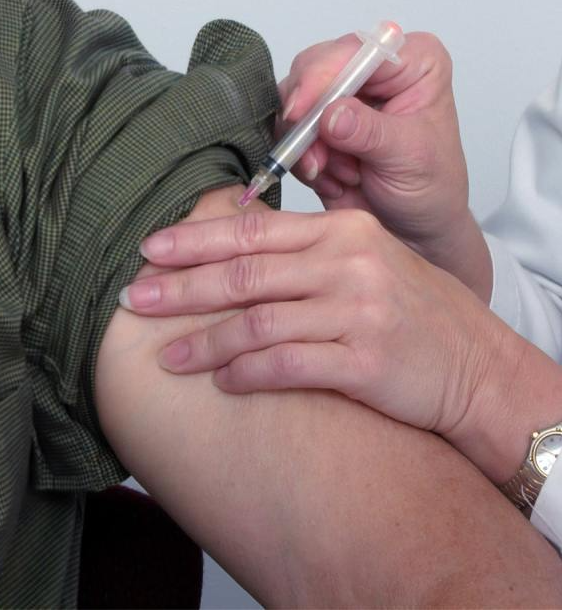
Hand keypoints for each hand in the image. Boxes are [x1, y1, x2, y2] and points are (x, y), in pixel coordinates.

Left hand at [118, 207, 561, 480]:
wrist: (478, 366)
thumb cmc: (411, 310)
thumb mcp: (364, 258)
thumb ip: (303, 248)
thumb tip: (226, 239)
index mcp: (341, 229)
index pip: (252, 229)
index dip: (194, 240)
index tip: (149, 250)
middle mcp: (348, 263)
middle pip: (244, 272)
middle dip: (182, 287)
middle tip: (135, 298)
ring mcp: (359, 311)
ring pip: (258, 321)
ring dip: (205, 341)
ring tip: (168, 355)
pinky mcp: (367, 361)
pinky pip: (289, 365)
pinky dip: (248, 374)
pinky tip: (222, 382)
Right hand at [280, 28, 487, 293]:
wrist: (413, 231)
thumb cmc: (432, 190)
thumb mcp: (411, 158)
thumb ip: (370, 133)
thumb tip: (331, 114)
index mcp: (412, 62)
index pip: (356, 49)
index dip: (324, 76)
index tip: (302, 111)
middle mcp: (372, 69)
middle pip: (315, 67)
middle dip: (309, 116)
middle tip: (315, 155)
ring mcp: (340, 93)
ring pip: (293, 98)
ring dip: (305, 142)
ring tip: (333, 172)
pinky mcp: (315, 118)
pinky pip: (285, 126)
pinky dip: (299, 156)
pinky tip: (328, 176)